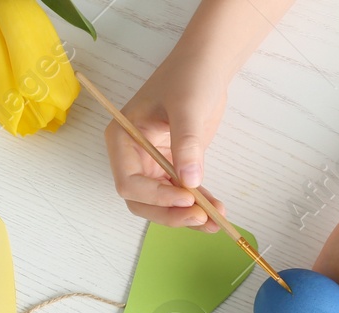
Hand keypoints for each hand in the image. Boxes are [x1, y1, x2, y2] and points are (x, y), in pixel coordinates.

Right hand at [103, 48, 233, 229]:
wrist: (208, 65)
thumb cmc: (189, 76)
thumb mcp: (187, 107)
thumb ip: (186, 144)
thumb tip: (190, 181)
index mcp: (122, 140)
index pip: (129, 183)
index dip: (155, 196)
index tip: (186, 197)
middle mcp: (132, 157)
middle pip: (143, 201)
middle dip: (169, 213)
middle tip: (200, 218)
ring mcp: (153, 165)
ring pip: (162, 204)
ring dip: (186, 216)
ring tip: (215, 222)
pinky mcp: (174, 167)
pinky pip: (182, 194)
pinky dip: (198, 205)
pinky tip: (216, 214)